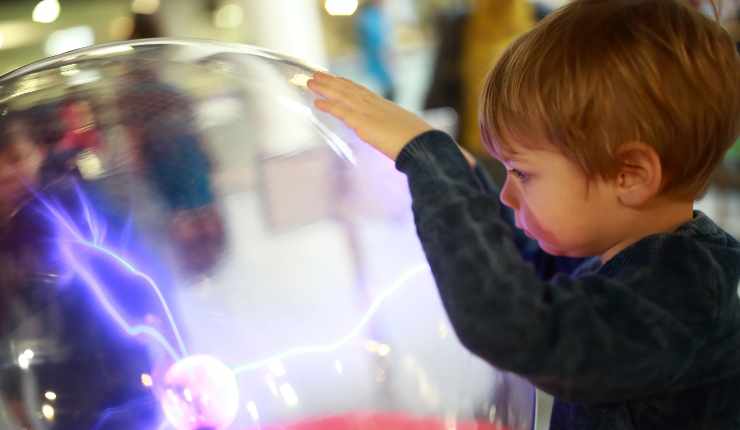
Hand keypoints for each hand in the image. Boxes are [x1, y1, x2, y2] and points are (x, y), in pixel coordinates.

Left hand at [307, 72, 433, 160]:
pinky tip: (316, 102)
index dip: (347, 84)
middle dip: (332, 81)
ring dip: (325, 88)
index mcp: (385, 106)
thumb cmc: (419, 143)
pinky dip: (328, 105)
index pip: (361, 91)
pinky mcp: (363, 123)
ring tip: (311, 81)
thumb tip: (394, 136)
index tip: (336, 78)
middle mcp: (375, 105)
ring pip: (342, 95)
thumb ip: (394, 130)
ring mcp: (368, 112)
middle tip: (316, 74)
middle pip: (349, 88)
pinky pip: (342, 111)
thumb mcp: (404, 131)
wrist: (423, 145)